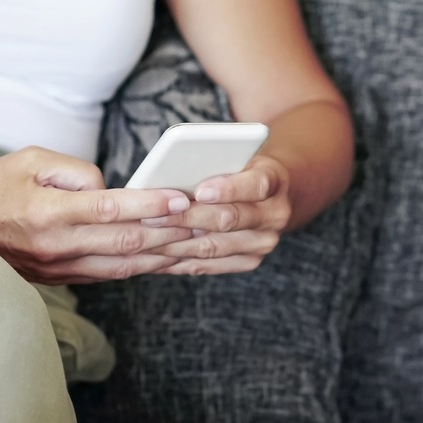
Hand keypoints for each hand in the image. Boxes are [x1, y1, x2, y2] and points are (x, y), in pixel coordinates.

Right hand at [0, 147, 193, 283]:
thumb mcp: (28, 160)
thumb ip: (75, 172)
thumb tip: (111, 188)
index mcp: (48, 214)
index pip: (109, 209)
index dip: (149, 205)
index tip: (181, 198)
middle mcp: (57, 247)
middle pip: (127, 242)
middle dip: (171, 233)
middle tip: (209, 223)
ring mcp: (61, 268)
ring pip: (125, 265)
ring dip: (166, 255)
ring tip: (201, 245)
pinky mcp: (64, 278)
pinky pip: (113, 274)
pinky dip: (145, 266)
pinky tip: (171, 259)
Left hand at [142, 156, 290, 274]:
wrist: (267, 196)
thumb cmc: (239, 168)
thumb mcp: (234, 156)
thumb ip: (213, 162)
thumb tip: (170, 175)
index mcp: (274, 180)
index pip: (255, 185)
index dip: (228, 189)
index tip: (200, 191)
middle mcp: (275, 214)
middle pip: (228, 220)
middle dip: (187, 219)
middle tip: (152, 218)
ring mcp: (263, 242)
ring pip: (215, 247)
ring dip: (177, 245)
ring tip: (146, 240)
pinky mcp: (250, 261)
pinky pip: (210, 265)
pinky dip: (181, 261)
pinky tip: (157, 257)